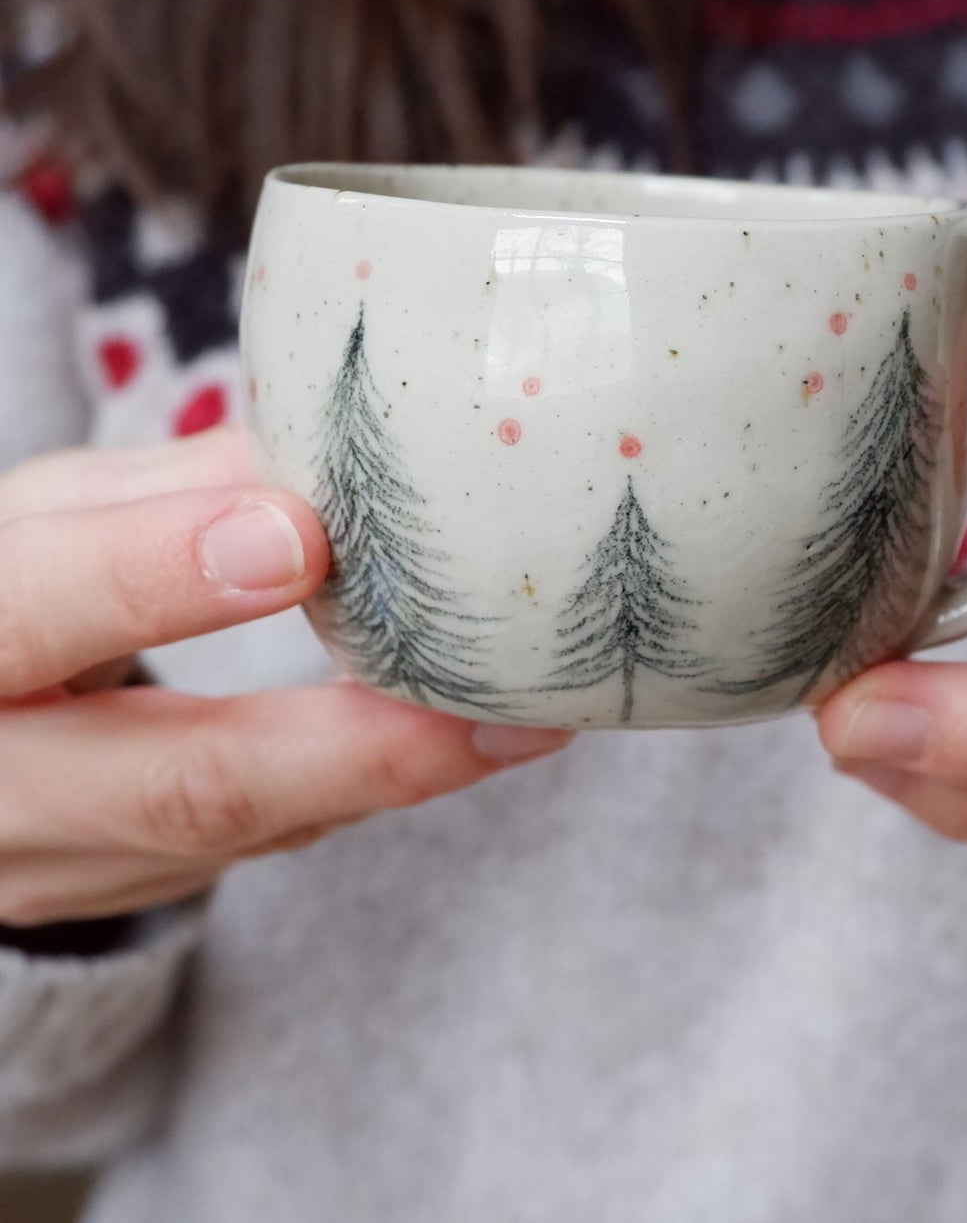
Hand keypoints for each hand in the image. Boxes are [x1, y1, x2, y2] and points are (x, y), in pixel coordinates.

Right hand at [0, 429, 568, 927]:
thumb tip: (330, 464)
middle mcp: (0, 787)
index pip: (31, 613)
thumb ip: (171, 495)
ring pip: (251, 830)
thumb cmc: (9, 592)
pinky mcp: (131, 886)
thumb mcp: (50, 518)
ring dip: (395, 776)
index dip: (158, 576)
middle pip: (181, 787)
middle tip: (498, 709)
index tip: (303, 537)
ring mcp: (60, 862)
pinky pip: (266, 840)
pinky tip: (459, 741)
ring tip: (528, 723)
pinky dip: (365, 786)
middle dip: (358, 751)